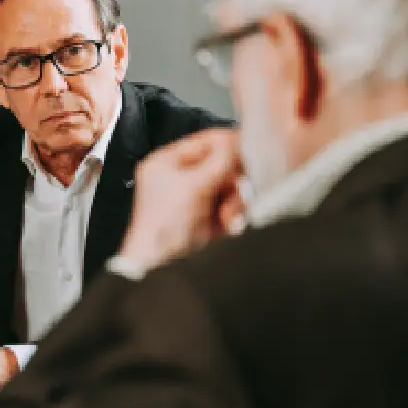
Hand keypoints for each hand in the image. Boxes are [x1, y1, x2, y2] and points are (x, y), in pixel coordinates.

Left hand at [119, 129, 243, 272]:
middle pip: (221, 166)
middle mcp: (178, 180)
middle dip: (232, 181)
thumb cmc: (162, 227)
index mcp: (166, 163)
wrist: (159, 265)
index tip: (248, 146)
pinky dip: (232, 216)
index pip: (204, 142)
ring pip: (228, 189)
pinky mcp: (204, 221)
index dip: (228, 144)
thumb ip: (219, 160)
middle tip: (235, 190)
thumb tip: (236, 141)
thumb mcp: (193, 185)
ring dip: (234, 202)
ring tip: (228, 216)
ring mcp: (192, 201)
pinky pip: (228, 209)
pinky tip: (229, 225)